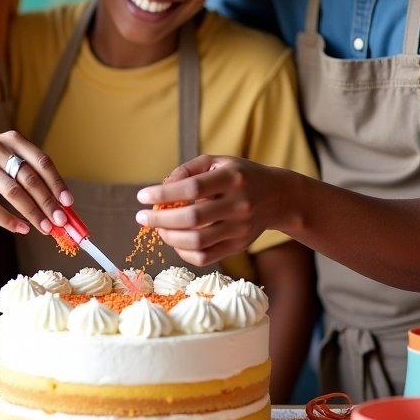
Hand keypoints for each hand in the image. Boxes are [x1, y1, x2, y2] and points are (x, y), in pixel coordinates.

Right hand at [0, 130, 71, 235]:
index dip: (57, 182)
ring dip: (32, 213)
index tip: (68, 202)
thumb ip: (27, 170)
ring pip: (13, 193)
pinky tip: (21, 229)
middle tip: (60, 221)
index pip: (41, 162)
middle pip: (30, 179)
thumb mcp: (4, 154)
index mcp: (13, 140)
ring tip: (45, 228)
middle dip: (48, 203)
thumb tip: (57, 201)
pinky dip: (8, 220)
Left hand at [135, 155, 296, 265]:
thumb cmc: (240, 176)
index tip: (142, 196)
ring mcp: (240, 229)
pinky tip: (175, 240)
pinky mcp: (238, 246)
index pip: (192, 188)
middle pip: (193, 218)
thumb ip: (188, 170)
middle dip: (160, 219)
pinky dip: (183, 252)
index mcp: (232, 178)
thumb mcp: (218, 162)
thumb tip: (162, 188)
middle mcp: (239, 204)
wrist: (278, 196)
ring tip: (158, 228)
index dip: (164, 193)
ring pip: (197, 242)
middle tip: (142, 217)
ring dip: (169, 237)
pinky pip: (205, 257)